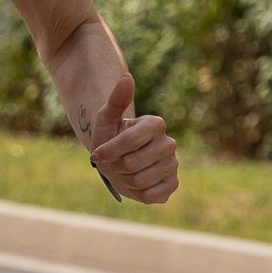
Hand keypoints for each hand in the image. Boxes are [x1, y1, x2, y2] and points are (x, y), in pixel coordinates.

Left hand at [87, 73, 178, 204]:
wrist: (117, 161)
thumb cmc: (111, 137)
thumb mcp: (107, 119)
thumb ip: (117, 100)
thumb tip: (127, 77)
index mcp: (156, 124)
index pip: (129, 141)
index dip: (109, 151)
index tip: (98, 155)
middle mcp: (169, 143)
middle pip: (132, 163)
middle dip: (116, 167)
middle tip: (116, 162)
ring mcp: (173, 164)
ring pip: (140, 180)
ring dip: (125, 180)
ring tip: (126, 172)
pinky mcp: (173, 184)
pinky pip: (152, 195)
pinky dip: (138, 193)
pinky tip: (138, 183)